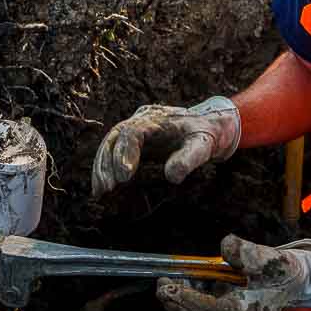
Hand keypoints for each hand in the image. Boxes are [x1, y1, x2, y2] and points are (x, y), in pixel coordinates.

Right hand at [91, 96, 240, 196]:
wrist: (210, 126)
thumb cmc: (207, 135)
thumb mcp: (203, 147)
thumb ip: (189, 159)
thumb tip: (171, 177)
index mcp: (157, 119)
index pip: (132, 132)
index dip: (124, 153)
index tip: (124, 177)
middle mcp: (142, 120)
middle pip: (114, 136)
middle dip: (107, 162)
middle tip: (107, 188)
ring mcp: (137, 129)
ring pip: (110, 144)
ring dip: (102, 167)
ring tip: (99, 192)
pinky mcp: (136, 141)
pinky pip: (115, 152)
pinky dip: (107, 169)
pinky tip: (102, 189)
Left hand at [156, 235, 310, 310]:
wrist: (298, 282)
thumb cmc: (284, 270)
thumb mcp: (272, 257)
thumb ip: (249, 252)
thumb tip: (226, 246)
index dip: (188, 299)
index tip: (169, 286)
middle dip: (177, 304)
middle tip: (160, 286)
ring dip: (179, 307)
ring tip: (165, 286)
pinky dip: (188, 306)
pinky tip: (179, 288)